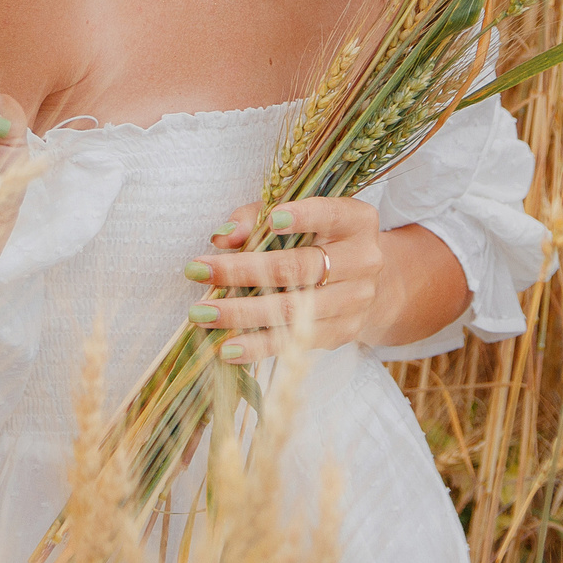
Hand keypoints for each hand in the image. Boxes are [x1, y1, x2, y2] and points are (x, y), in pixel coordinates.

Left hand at [183, 196, 385, 363]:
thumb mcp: (295, 216)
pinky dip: (257, 346)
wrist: (365, 284)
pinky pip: (295, 341)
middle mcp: (363, 261)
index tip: (271, 219)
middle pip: (299, 267)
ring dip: (242, 314)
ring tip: (202, 314)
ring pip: (294, 310)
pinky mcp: (343, 332)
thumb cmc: (318, 240)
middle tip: (197, 271)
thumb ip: (256, 217)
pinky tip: (227, 347)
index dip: (303, 217)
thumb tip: (223, 237)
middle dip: (243, 270)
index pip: (329, 215)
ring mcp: (355, 300)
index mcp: (356, 221)